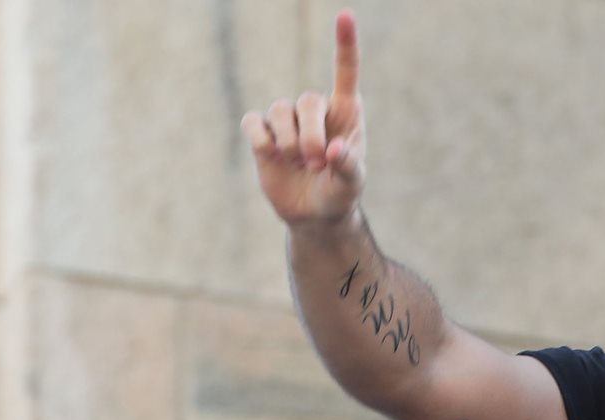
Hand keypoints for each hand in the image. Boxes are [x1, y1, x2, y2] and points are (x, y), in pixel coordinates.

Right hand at [240, 10, 365, 226]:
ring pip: (278, 111)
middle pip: (305, 101)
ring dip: (289, 142)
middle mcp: (315, 111)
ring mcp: (287, 122)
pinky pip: (254, 123)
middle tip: (317, 163)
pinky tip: (273, 156)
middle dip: (310, 135)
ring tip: (299, 164)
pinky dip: (262, 140)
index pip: (345, 72)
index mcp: (345, 113)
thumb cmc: (340, 194)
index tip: (346, 15)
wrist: (314, 215)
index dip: (344, 44)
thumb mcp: (351, 185)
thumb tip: (334, 150)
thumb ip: (348, 166)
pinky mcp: (263, 136)